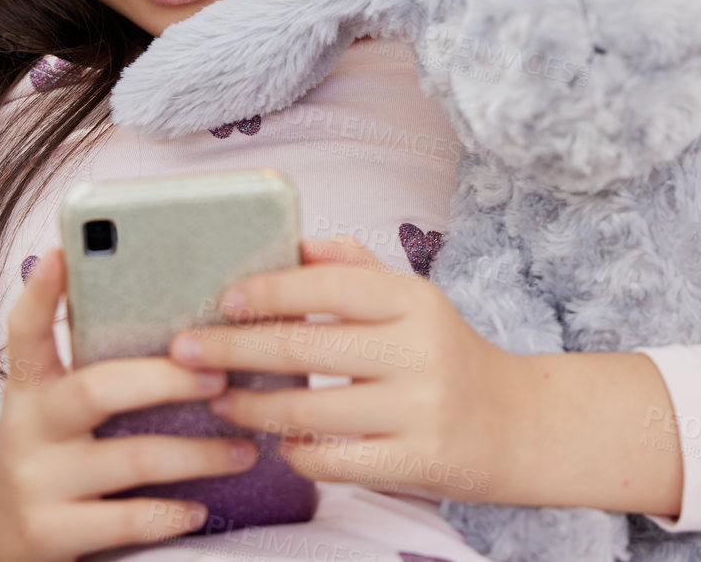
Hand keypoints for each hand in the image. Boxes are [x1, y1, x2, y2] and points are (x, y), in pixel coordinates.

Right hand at [0, 245, 259, 561]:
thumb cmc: (50, 456)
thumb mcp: (54, 406)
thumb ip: (99, 366)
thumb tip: (179, 326)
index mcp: (31, 386)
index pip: (27, 330)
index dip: (41, 292)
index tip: (63, 254)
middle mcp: (29, 428)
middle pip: (98, 390)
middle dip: (167, 379)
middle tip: (220, 372)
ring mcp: (39, 481)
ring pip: (131, 457)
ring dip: (198, 452)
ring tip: (243, 448)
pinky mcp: (52, 532)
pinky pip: (125, 520)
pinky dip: (169, 513)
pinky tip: (200, 508)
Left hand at [167, 235, 518, 503]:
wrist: (516, 425)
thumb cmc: (448, 356)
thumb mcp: (415, 301)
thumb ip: (357, 268)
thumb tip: (299, 240)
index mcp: (414, 300)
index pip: (330, 283)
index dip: (271, 288)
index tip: (223, 298)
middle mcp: (419, 349)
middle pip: (306, 344)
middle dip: (233, 348)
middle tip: (184, 351)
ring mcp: (419, 407)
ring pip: (310, 410)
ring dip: (252, 406)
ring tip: (220, 399)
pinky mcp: (417, 460)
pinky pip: (335, 461)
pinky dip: (297, 452)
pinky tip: (280, 443)